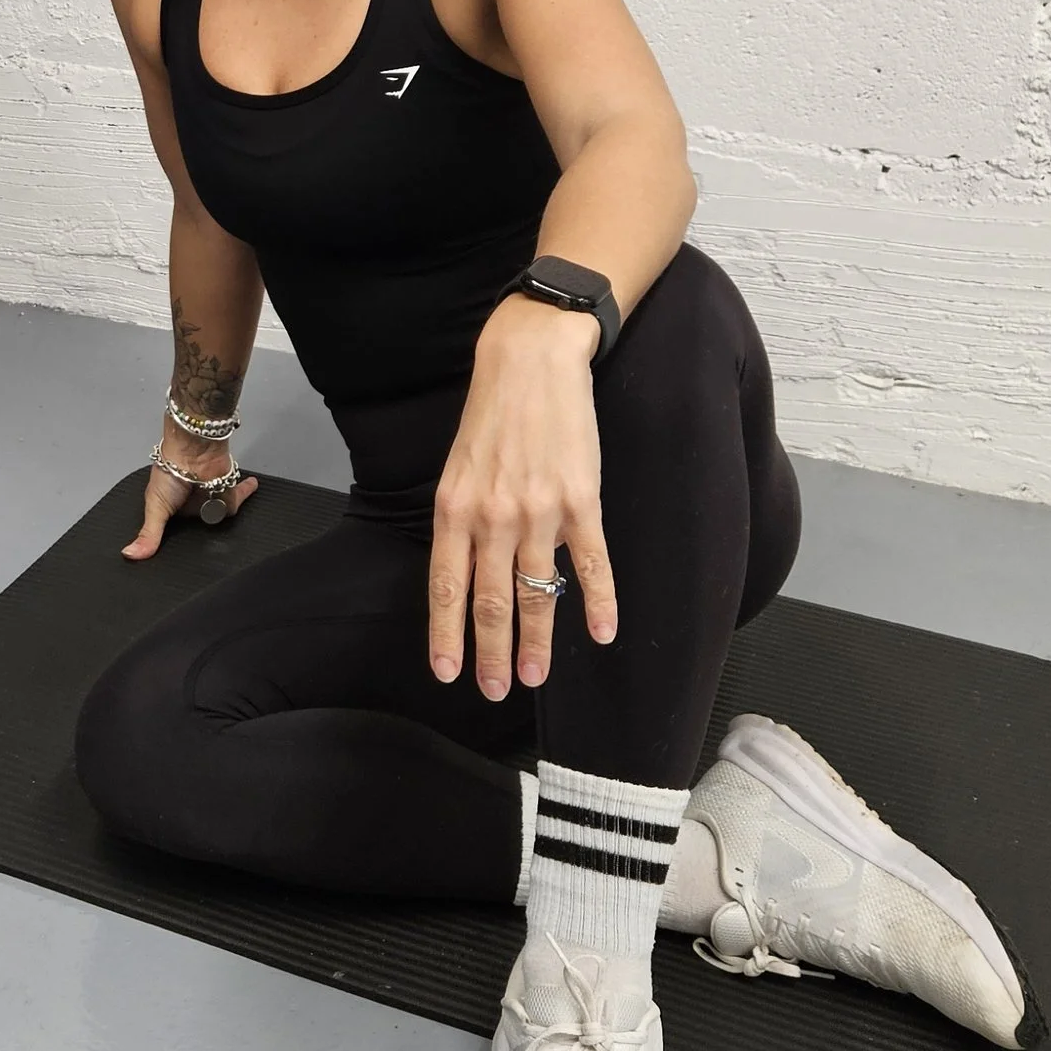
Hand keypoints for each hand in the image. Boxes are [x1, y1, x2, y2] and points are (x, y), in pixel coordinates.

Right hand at [123, 429, 259, 558]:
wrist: (192, 450)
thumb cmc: (169, 472)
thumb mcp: (155, 507)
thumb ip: (148, 533)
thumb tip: (129, 555)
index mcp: (173, 509)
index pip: (178, 530)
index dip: (180, 538)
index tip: (181, 552)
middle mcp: (193, 503)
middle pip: (202, 525)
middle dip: (203, 526)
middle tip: (206, 538)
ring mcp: (211, 497)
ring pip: (221, 516)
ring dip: (223, 510)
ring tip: (219, 507)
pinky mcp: (229, 491)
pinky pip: (238, 501)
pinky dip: (246, 492)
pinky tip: (252, 486)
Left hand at [427, 298, 618, 696]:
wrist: (531, 360)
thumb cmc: (493, 413)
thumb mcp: (459, 468)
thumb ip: (463, 521)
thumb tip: (467, 572)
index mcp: (455, 509)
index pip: (447, 587)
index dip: (447, 634)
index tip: (447, 672)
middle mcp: (492, 517)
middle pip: (490, 602)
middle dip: (492, 653)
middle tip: (496, 690)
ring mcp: (538, 512)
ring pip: (538, 592)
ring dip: (537, 641)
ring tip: (535, 676)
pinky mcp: (582, 501)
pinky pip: (592, 565)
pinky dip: (599, 603)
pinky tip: (604, 633)